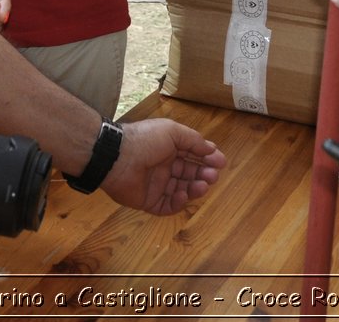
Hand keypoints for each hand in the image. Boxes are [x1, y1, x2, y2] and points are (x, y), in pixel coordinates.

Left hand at [99, 118, 227, 215]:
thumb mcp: (172, 131)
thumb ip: (193, 140)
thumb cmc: (146, 140)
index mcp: (167, 148)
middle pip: (189, 174)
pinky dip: (178, 203)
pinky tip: (183, 194)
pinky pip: (167, 206)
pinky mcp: (149, 202)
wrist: (118, 158)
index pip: (192, 155)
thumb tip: (211, 149)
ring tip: (203, 185)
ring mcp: (156, 185)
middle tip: (214, 175)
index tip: (221, 161)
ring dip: (194, 188)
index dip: (207, 158)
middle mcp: (163, 167)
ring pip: (182, 190)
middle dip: (204, 174)